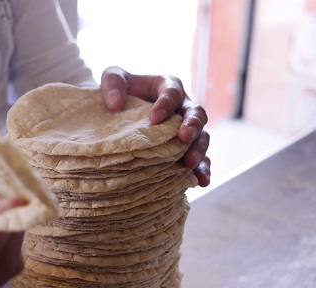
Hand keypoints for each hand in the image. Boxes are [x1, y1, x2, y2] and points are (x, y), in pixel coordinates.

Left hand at [100, 66, 210, 186]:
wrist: (118, 110)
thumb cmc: (118, 91)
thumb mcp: (113, 77)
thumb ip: (112, 81)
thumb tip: (115, 104)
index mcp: (168, 87)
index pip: (173, 92)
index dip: (166, 104)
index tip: (154, 118)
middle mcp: (183, 108)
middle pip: (196, 114)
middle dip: (192, 126)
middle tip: (183, 138)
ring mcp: (187, 130)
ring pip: (202, 138)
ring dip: (199, 150)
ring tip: (189, 163)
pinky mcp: (185, 150)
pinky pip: (200, 160)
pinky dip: (203, 170)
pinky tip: (201, 181)